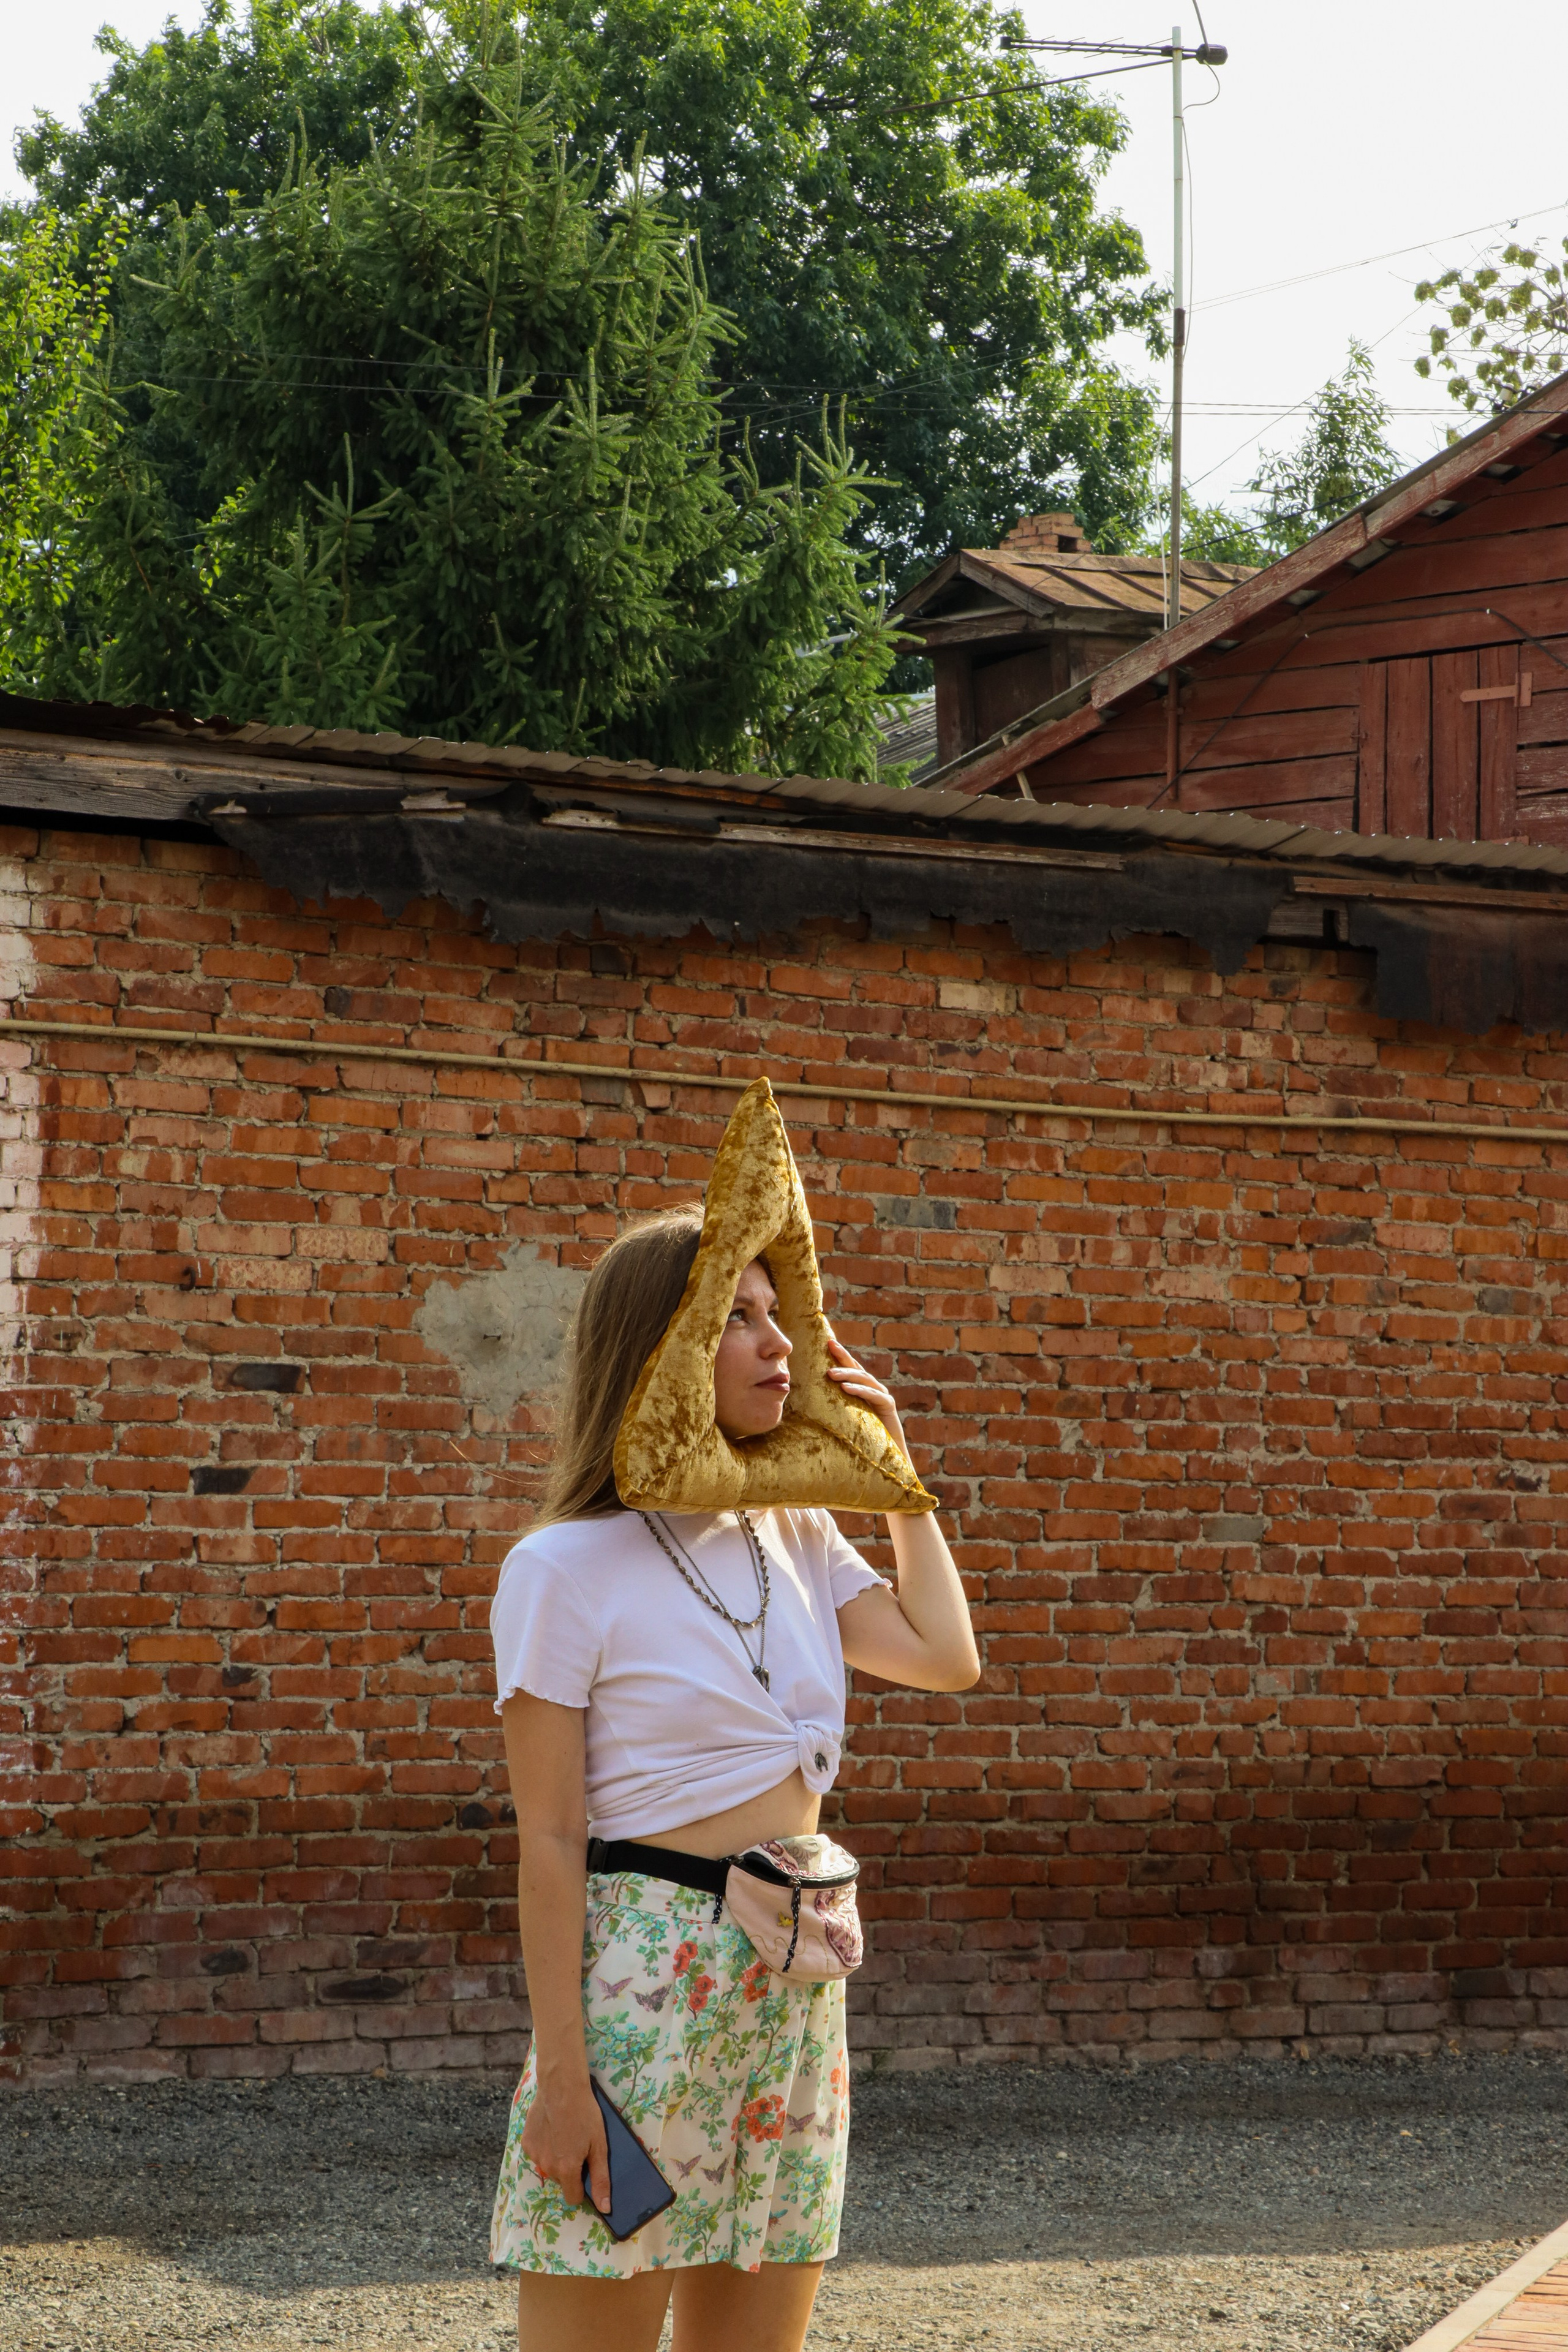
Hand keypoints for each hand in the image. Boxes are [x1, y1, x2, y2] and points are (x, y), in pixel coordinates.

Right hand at [521, 2074, 610, 2215]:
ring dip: (557, 2157)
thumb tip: (605, 2208)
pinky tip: (552, 2128)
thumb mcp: (599, 2145)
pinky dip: (545, 2146)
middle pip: (561, 2180)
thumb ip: (600, 2179)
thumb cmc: (585, 2113)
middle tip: (578, 2146)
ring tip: (565, 2133)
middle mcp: (547, 2167)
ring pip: (549, 2166)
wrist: (561, 2086)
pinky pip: (538, 2152)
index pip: (573, 2199)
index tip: (586, 2172)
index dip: (582, 2189)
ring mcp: (534, 2154)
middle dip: (570, 2169)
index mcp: (566, 2170)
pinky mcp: (526, 2141)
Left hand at [825, 1330, 906, 1453]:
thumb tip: (801, 1403)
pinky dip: (860, 1391)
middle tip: (829, 1346)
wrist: (882, 1461)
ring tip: (830, 1374)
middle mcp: (874, 1391)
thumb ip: (829, 1410)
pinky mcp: (889, 1408)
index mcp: (862, 1391)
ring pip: (865, 1380)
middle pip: (858, 1369)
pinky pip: (875, 1396)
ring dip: (847, 1374)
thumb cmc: (858, 1443)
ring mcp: (883, 1398)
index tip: (827, 1342)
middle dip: (843, 1357)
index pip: (851, 1369)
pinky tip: (846, 1389)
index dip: (841, 1355)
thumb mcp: (840, 1421)